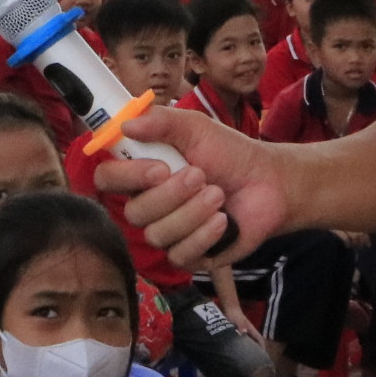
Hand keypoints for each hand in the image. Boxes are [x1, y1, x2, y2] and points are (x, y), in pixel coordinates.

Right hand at [92, 107, 296, 262]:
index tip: (159, 168)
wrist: (268, 183)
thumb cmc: (229, 153)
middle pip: (133, 212)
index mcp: (141, 172)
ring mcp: (167, 232)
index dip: (126, 177)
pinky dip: (204, 235)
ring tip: (218, 194)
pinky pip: (180, 254)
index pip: (107, 178)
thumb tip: (126, 124)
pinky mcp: (188, 255)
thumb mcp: (196, 128)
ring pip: (157, 234)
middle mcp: (148, 204)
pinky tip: (224, 220)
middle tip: (200, 175)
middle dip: (170, 195)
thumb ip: (161, 122)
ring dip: (192, 212)